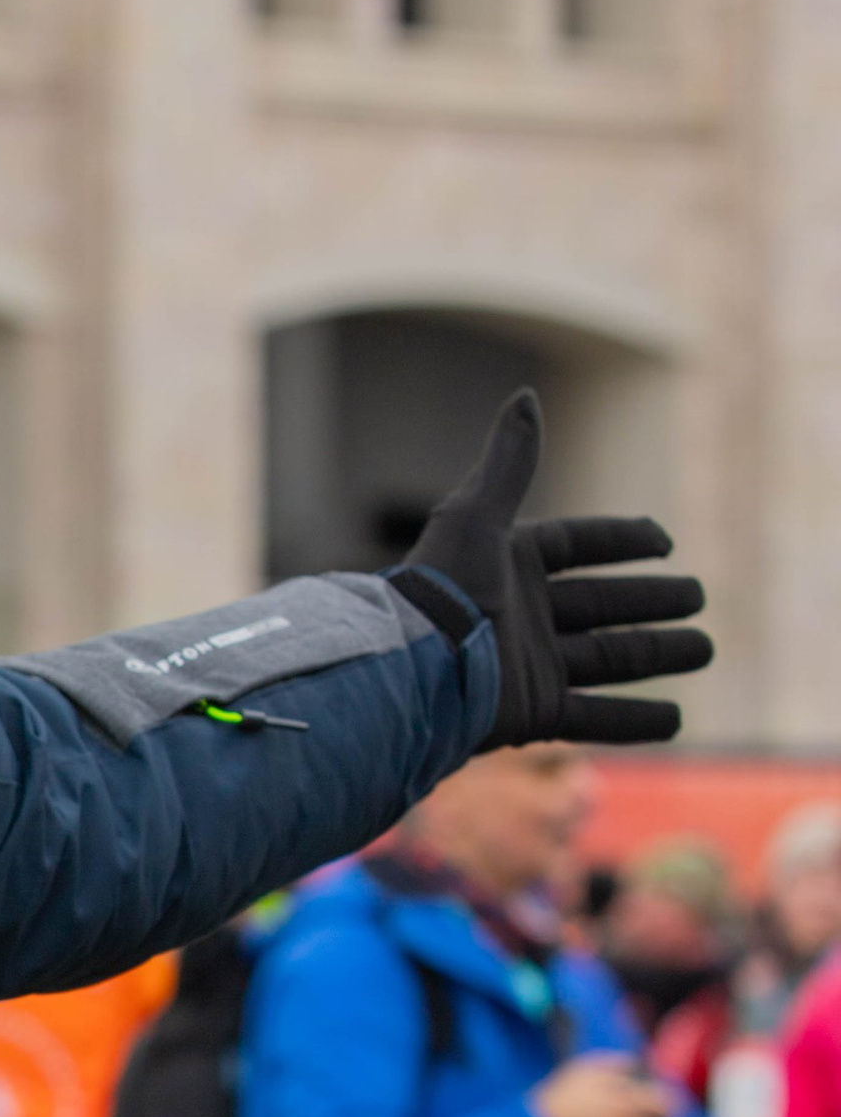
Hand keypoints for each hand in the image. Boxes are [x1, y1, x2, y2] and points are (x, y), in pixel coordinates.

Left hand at [388, 391, 710, 746]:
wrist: (412, 669)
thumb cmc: (442, 589)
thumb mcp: (477, 516)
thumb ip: (509, 461)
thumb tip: (525, 396)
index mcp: (508, 565)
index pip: (576, 547)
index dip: (620, 542)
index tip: (665, 542)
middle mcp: (522, 615)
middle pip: (601, 605)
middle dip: (650, 602)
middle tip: (698, 598)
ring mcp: (530, 666)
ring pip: (608, 658)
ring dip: (657, 654)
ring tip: (703, 649)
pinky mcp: (533, 713)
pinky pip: (595, 716)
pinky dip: (635, 720)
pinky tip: (675, 719)